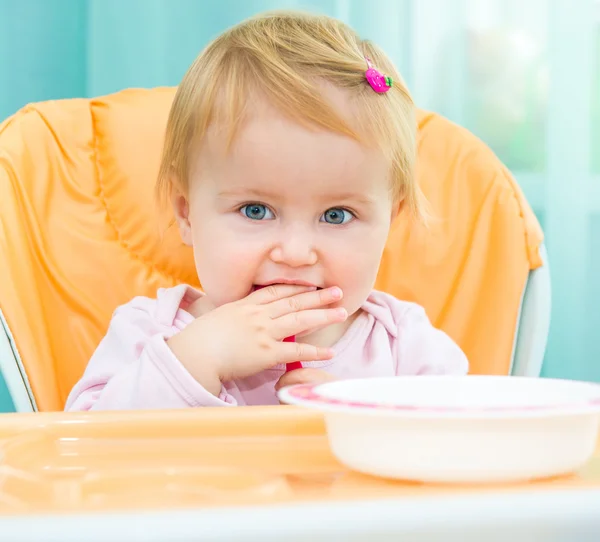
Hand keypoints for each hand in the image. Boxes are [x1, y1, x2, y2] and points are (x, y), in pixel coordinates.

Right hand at [166, 285, 346, 395]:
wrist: (194, 353)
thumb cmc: (200, 338)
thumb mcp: (218, 317)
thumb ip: (234, 315)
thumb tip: (239, 318)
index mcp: (246, 305)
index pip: (276, 292)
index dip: (296, 287)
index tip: (310, 283)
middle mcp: (259, 315)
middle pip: (294, 301)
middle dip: (317, 295)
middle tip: (338, 291)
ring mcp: (264, 333)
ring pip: (300, 320)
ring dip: (323, 315)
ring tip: (342, 311)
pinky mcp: (267, 353)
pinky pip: (296, 352)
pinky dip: (315, 352)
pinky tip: (329, 353)